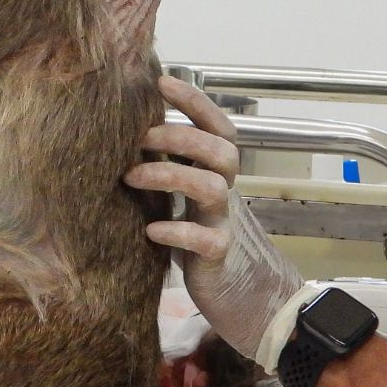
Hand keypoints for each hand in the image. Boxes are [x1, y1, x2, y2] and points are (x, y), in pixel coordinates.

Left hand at [125, 76, 304, 361]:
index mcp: (220, 178)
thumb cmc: (213, 248)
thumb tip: (131, 141)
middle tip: (138, 138)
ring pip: (211, 186)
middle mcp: (227, 196)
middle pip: (219, 150)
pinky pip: (205, 239)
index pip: (218, 128)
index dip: (194, 102)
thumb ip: (176, 175)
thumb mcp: (194, 206)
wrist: (256, 305)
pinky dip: (175, 231)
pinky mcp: (219, 260)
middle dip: (178, 135)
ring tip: (130, 177)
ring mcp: (226, 225)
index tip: (161, 80)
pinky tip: (151, 231)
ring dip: (168, 175)